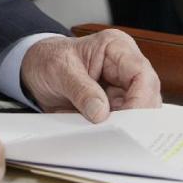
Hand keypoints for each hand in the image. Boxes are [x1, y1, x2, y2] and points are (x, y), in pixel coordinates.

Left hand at [21, 30, 160, 122]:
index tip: (126, 121)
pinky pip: (124, 123)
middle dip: (134, 117)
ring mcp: (122, 87)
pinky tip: (102, 135)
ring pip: (139, 114)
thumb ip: (80, 89)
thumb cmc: (48, 59)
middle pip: (147, 97)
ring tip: (106, 135)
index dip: (139, 100)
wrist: (34, 69)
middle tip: (118, 134)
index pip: (142, 74)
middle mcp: (125, 66)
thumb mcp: (58, 70)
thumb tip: (101, 112)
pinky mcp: (116, 106)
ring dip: (123, 126)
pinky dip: (114, 131)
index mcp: (116, 47)